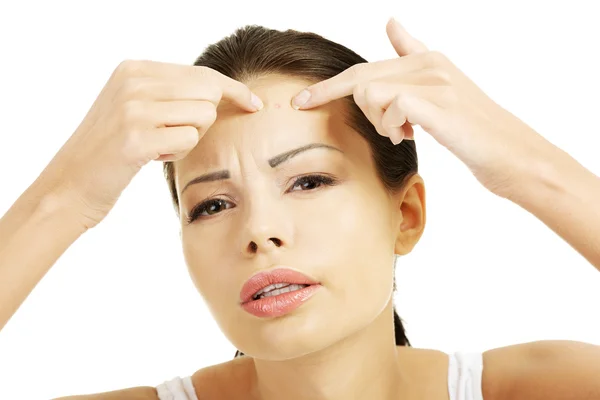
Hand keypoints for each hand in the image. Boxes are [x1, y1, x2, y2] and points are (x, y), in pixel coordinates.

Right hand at [38, 60, 262, 228]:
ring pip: (202, 115)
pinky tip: (150, 157)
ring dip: (188, 137)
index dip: (232, 89)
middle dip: (205, 118)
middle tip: (176, 135)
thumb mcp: (133, 108)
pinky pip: (189, 139)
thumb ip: (169, 93)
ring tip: (157, 145)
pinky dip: (177, 153)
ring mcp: (133, 108)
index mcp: (134, 69)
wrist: (68, 185)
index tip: (253, 102)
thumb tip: (221, 91)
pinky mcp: (135, 138)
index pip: (202, 73)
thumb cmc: (110, 152)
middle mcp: (133, 81)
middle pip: (208, 92)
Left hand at [291, 18, 551, 197]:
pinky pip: (388, 106)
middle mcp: (429, 63)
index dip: (330, 85)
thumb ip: (414, 59)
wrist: (514, 157)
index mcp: (428, 59)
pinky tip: (410, 136)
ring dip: (377, 121)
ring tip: (402, 134)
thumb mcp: (443, 92)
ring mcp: (434, 80)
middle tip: (364, 125)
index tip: (301, 102)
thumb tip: (391, 21)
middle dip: (337, 99)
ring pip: (368, 92)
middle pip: (360, 78)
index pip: (367, 67)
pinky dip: (392, 126)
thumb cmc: (475, 132)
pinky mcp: (436, 102)